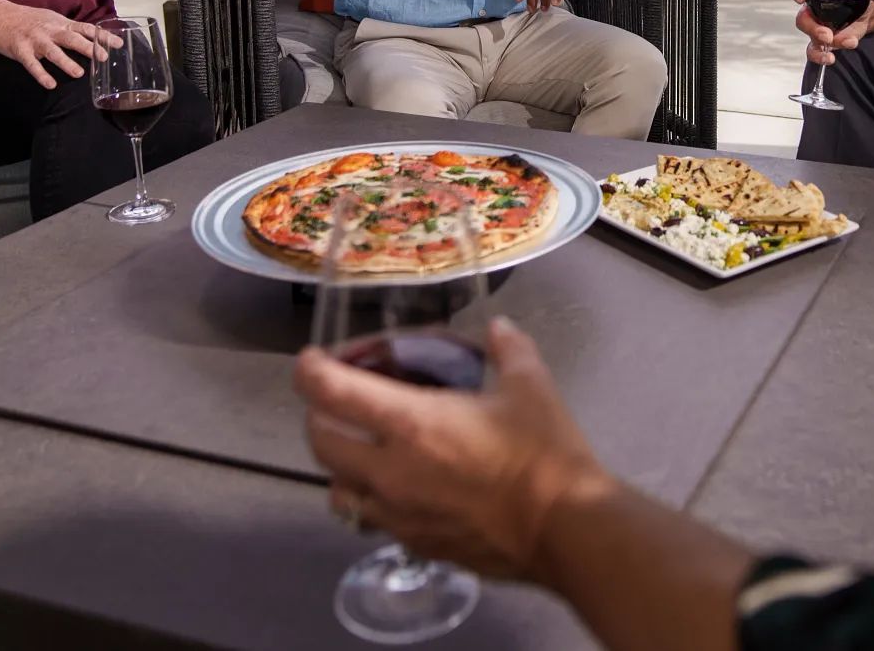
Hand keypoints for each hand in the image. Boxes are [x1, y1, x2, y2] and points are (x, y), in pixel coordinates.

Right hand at [0, 1, 115, 88]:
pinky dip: (41, 74)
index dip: (102, 35)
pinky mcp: (20, 50)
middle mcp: (50, 30)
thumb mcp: (52, 19)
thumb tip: (91, 38)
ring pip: (53, 51)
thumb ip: (69, 29)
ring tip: (78, 73)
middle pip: (72, 38)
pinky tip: (50, 84)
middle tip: (103, 57)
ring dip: (66, 62)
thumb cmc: (28, 19)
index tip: (118, 43)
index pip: (85, 28)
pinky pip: (31, 64)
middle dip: (88, 48)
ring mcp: (34, 40)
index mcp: (60, 23)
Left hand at [297, 318, 613, 583]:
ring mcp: (397, 515)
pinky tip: (402, 489)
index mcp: (411, 423)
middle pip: (320, 443)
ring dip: (341, 466)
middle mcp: (388, 472)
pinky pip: (372, 520)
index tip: (312, 361)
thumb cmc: (543, 451)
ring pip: (338, 491)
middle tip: (340, 402)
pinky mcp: (414, 544)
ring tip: (364, 451)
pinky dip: (372, 500)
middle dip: (320, 416)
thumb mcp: (530, 385)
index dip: (311, 371)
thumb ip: (508, 349)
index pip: (331, 393)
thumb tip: (498, 328)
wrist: (563, 528)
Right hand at [789, 0, 873, 64]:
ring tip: (830, 55)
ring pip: (810, 40)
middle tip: (827, 35)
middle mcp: (813, 9)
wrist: (868, 10)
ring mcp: (818, 28)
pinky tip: (833, 58)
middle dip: (812, 29)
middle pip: (802, 19)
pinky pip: (817, 53)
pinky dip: (823, 57)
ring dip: (818, 49)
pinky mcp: (826, 43)